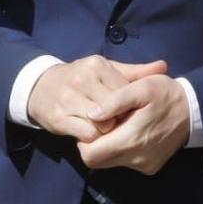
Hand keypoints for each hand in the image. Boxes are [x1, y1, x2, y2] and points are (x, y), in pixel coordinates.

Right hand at [26, 56, 167, 140]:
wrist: (39, 87)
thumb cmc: (80, 79)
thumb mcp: (105, 70)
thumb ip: (134, 72)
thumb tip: (163, 67)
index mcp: (97, 65)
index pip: (125, 90)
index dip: (131, 105)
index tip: (131, 112)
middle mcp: (82, 79)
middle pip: (115, 108)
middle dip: (120, 119)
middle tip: (121, 124)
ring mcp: (68, 98)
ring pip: (101, 123)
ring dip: (107, 130)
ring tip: (107, 129)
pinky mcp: (59, 117)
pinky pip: (86, 134)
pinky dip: (93, 138)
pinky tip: (92, 134)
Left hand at [76, 74, 190, 175]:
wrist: (195, 110)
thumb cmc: (166, 94)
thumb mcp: (141, 87)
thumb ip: (114, 101)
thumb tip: (91, 114)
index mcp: (131, 140)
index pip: (90, 154)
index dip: (84, 140)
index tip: (92, 123)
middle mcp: (136, 159)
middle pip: (97, 161)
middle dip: (93, 144)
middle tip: (103, 123)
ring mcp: (144, 165)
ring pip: (110, 162)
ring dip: (108, 147)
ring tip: (118, 125)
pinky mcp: (150, 167)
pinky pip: (125, 162)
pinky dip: (122, 150)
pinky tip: (131, 132)